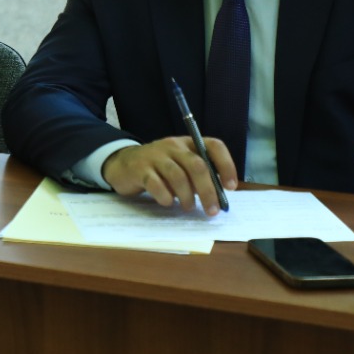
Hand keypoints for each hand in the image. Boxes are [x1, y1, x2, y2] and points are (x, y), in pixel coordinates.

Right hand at [101, 136, 237, 216]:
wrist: (122, 164)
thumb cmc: (158, 168)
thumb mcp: (180, 166)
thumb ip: (196, 177)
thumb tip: (217, 197)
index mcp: (188, 143)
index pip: (214, 146)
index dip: (226, 165)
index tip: (230, 187)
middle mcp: (173, 145)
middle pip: (197, 165)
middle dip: (208, 190)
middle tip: (212, 210)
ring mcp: (155, 155)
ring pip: (178, 176)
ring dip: (187, 197)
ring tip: (188, 208)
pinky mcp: (139, 169)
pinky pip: (156, 184)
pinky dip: (166, 197)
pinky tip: (167, 203)